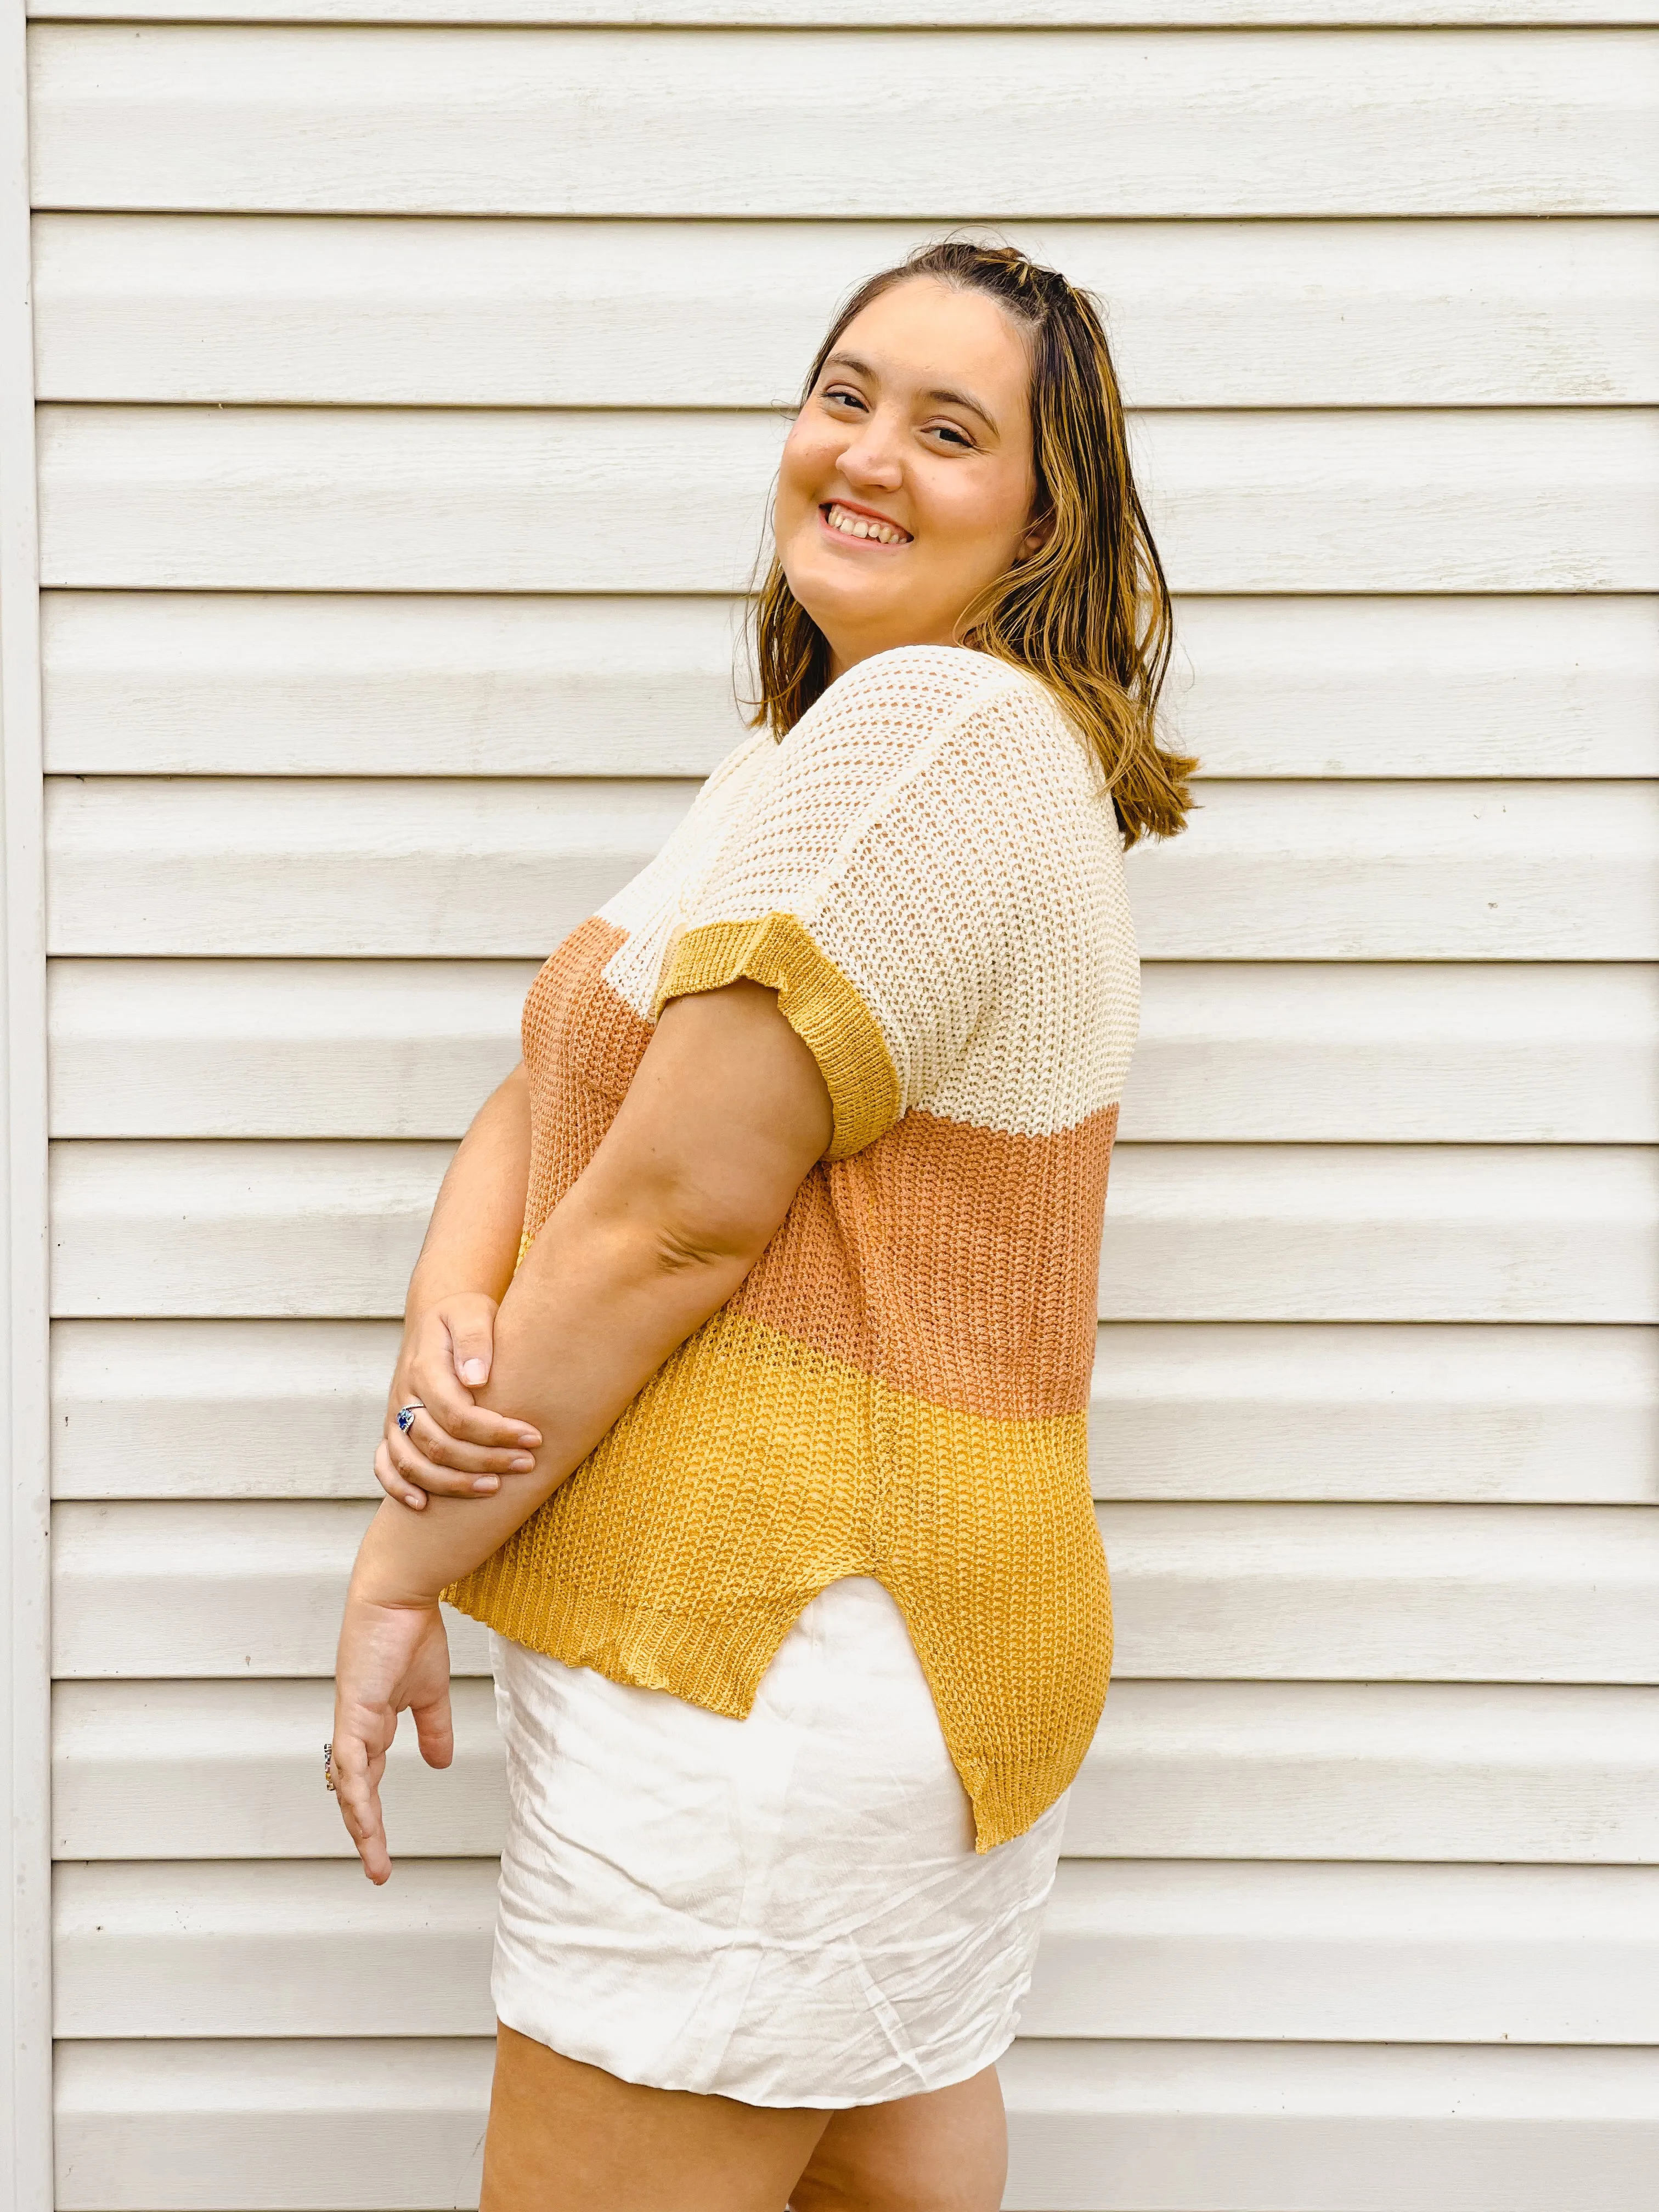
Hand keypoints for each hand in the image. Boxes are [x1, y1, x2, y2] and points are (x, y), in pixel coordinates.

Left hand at [330, 1580, 453, 1883]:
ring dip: (361, 1825)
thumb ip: (433, 1728)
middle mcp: (356, 1728)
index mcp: (372, 1723)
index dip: (372, 1813)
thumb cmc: (411, 1631)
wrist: (398, 1593)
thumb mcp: (430, 1691)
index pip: (368, 1778)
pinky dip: (357, 1792)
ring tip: (374, 1859)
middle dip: (365, 1832)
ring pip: (350, 1786)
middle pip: (355, 1791)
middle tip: (378, 1869)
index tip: (380, 1846)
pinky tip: (363, 1819)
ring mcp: (351, 1720)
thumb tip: (441, 1762)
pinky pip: (353, 1761)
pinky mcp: (354, 1710)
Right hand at [377, 1291, 541, 1509]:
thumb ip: (475, 1339)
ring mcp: (395, 1415)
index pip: (457, 1413)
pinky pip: (384, 1464)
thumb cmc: (464, 1316)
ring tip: (494, 1488)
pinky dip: (398, 1488)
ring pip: (413, 1462)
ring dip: (453, 1482)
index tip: (532, 1437)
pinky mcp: (393, 1429)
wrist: (438, 1319)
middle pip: (438, 1444)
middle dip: (485, 1459)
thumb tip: (477, 1378)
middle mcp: (405, 1395)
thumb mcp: (472, 1312)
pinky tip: (423, 1506)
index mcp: (425, 1367)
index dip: (495, 1432)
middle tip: (526, 1463)